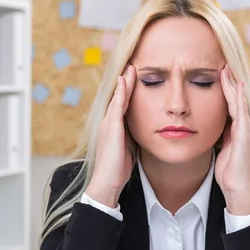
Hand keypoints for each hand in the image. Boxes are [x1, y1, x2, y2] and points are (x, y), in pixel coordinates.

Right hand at [86, 64, 135, 206]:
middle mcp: (108, 124)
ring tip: (131, 68)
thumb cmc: (117, 170)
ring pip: (118, 99)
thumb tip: (142, 133)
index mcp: (113, 129)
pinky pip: (117, 106)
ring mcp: (108, 125)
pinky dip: (121, 93)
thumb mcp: (127, 150)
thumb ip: (131, 139)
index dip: (127, 92)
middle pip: (118, 98)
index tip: (134, 79)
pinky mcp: (111, 128)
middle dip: (126, 82)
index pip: (121, 106)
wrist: (107, 182)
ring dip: (124, 83)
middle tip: (133, 66)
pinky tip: (125, 81)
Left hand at [215, 64, 249, 214]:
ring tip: (226, 70)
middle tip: (223, 66)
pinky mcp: (245, 135)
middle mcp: (244, 128)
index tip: (219, 76)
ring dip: (233, 86)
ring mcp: (246, 131)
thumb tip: (214, 128)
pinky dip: (240, 99)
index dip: (225, 91)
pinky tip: (238, 87)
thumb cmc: (229, 173)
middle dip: (229, 83)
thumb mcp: (222, 150)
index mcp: (237, 131)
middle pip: (236, 100)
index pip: (230, 106)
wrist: (237, 188)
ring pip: (239, 103)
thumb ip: (221, 137)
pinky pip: (242, 113)